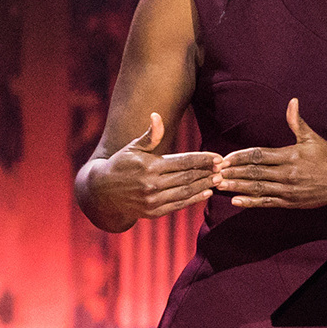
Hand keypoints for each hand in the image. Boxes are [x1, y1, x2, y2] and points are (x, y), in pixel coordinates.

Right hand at [94, 112, 219, 222]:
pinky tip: (207, 193)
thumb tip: (157, 115)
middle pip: (187, 177)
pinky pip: (178, 205)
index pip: (182, 161)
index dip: (202, 159)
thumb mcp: (133, 148)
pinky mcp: (153, 212)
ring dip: (204, 186)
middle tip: (224, 168)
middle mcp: (152, 184)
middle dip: (207, 172)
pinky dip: (194, 200)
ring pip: (185, 192)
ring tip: (219, 180)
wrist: (102, 192)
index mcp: (149, 166)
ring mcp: (153, 200)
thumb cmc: (120, 165)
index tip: (218, 157)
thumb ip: (150, 135)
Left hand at [213, 98, 326, 209]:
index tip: (224, 158)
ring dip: (237, 186)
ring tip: (219, 185)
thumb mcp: (313, 138)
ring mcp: (289, 189)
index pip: (259, 155)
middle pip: (254, 172)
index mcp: (290, 156)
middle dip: (233, 172)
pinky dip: (251, 202)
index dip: (240, 157)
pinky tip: (236, 200)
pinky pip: (267, 202)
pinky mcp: (291, 202)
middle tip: (214, 172)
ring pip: (258, 188)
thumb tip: (292, 101)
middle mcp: (287, 173)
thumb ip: (297, 122)